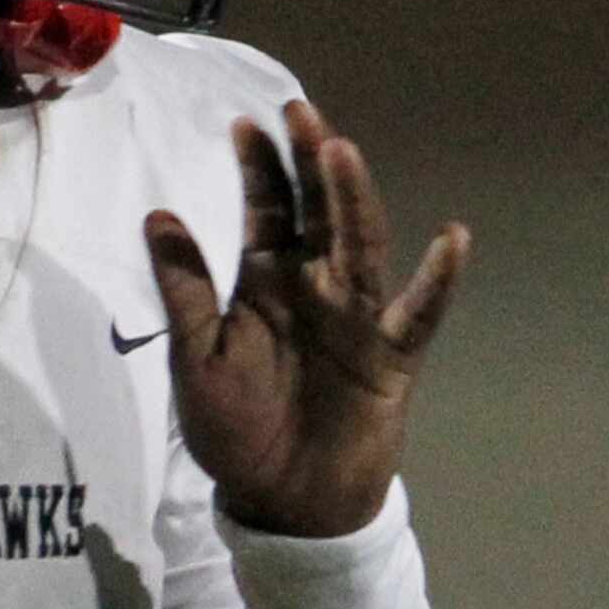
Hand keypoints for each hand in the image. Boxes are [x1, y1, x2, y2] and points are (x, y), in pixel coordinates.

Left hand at [144, 101, 469, 537]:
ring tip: (342, 151)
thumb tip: (156, 214)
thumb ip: (184, 287)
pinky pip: (418, 312)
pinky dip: (438, 280)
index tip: (243, 123)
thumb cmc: (232, 427)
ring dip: (353, 199)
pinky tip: (452, 239)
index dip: (258, 170)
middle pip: (317, 212)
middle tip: (299, 110)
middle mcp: (314, 286)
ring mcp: (357, 316)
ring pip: (359, 244)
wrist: (279, 498)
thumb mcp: (194, 355)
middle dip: (308, 163)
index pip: (265, 211)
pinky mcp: (391, 357)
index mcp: (264, 281)